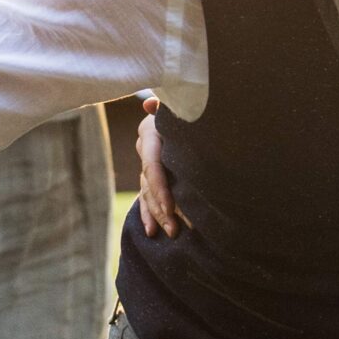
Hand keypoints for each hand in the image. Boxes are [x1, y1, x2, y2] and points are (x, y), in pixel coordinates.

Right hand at [134, 96, 183, 238]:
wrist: (192, 106)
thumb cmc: (192, 105)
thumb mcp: (183, 105)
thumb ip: (171, 107)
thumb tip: (149, 105)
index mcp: (151, 131)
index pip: (151, 165)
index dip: (160, 188)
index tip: (171, 208)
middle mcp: (145, 148)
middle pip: (149, 183)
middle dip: (162, 208)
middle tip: (175, 229)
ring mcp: (147, 163)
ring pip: (148, 193)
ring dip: (157, 215)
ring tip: (171, 233)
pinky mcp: (151, 176)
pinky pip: (145, 197)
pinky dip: (149, 215)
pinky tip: (152, 232)